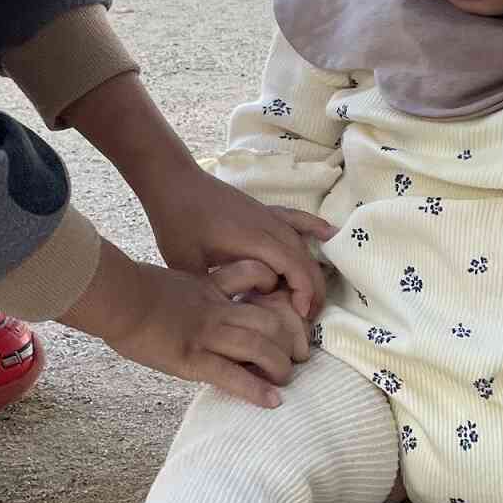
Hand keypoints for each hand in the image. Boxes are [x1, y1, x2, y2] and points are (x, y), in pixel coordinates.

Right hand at [61, 242, 311, 407]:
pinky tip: (272, 401)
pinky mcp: (192, 360)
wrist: (115, 299)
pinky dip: (255, 390)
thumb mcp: (173, 281)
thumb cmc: (132, 291)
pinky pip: (231, 375)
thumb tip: (203, 298)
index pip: (258, 284)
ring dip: (278, 365)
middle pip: (268, 320)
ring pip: (258, 346)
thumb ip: (195, 288)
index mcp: (211, 289)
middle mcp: (216, 311)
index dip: (278, 297)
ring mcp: (206, 335)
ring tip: (285, 378)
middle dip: (289, 339)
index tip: (290, 311)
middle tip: (297, 354)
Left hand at [139, 159, 331, 320]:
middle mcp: (269, 228)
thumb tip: (232, 316)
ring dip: (311, 272)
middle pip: (304, 261)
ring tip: (313, 298)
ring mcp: (269, 217)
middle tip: (308, 319)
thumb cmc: (177, 223)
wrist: (173, 182)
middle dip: (312, 291)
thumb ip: (213, 291)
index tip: (299, 318)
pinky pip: (296, 219)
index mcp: (252, 242)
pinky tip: (330, 234)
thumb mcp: (188, 265)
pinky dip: (314, 227)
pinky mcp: (264, 211)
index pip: (293, 269)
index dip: (302, 295)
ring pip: (302, 246)